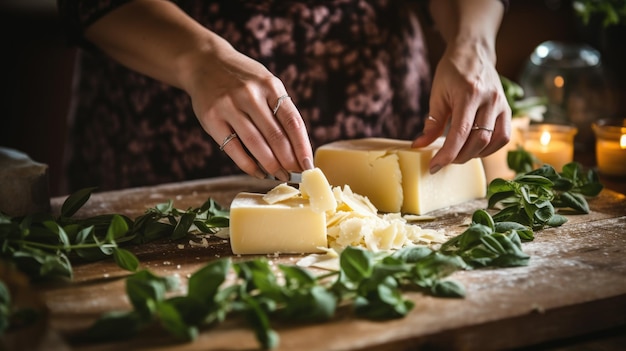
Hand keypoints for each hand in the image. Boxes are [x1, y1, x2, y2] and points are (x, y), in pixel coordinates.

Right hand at [186, 40, 313, 180]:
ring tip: (280, 176)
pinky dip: (249, 166)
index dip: (302, 147)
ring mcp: (229, 106)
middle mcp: (250, 94)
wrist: (204, 62)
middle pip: (276, 137)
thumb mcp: (266, 83)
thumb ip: (280, 110)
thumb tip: (297, 149)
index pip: (292, 122)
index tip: (308, 166)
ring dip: (271, 166)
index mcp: (270, 85)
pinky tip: (259, 172)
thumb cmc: (242, 79)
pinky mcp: (211, 119)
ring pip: (256, 145)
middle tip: (295, 176)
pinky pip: (234, 149)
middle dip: (288, 161)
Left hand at [412, 43, 510, 173]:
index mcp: (469, 94)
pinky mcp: (508, 109)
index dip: (447, 154)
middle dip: (460, 156)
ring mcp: (502, 104)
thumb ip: (431, 123)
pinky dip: (489, 148)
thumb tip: (420, 146)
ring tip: (458, 155)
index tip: (434, 166)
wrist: (473, 52)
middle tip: (444, 160)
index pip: (460, 132)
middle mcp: (490, 99)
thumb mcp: (437, 94)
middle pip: (479, 139)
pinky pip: (503, 136)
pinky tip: (475, 149)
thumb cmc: (452, 71)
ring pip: (494, 141)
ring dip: (475, 154)